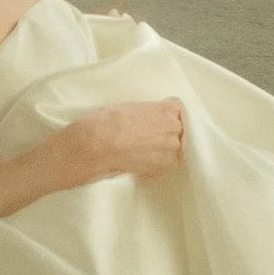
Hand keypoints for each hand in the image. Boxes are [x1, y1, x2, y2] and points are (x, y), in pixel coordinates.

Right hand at [59, 100, 183, 187]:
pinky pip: (163, 165)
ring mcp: (171, 150)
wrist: (97, 145)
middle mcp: (174, 128)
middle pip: (175, 130)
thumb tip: (147, 119)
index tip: (155, 120)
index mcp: (166, 109)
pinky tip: (137, 161)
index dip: (163, 115)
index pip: (176, 109)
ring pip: (170, 149)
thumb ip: (147, 112)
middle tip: (144, 137)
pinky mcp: (163, 168)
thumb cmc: (107, 121)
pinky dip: (153, 164)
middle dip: (162, 133)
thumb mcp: (128, 106)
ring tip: (139, 151)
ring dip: (159, 150)